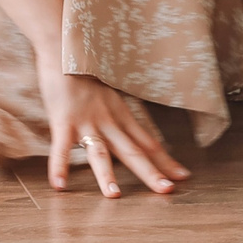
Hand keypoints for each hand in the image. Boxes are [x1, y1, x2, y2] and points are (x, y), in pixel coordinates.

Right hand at [43, 61, 187, 196]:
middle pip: (132, 151)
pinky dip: (60, 166)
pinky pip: (61, 147)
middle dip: (150, 172)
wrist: (65, 46)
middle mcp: (108, 120)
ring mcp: (86, 121)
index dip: (165, 160)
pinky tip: (59, 185)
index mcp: (121, 115)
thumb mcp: (107, 92)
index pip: (147, 142)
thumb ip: (114, 112)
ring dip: (106, 175)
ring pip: (100, 153)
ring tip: (114, 196)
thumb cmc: (84, 69)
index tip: (183, 176)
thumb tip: (123, 126)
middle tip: (167, 191)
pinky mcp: (63, 120)